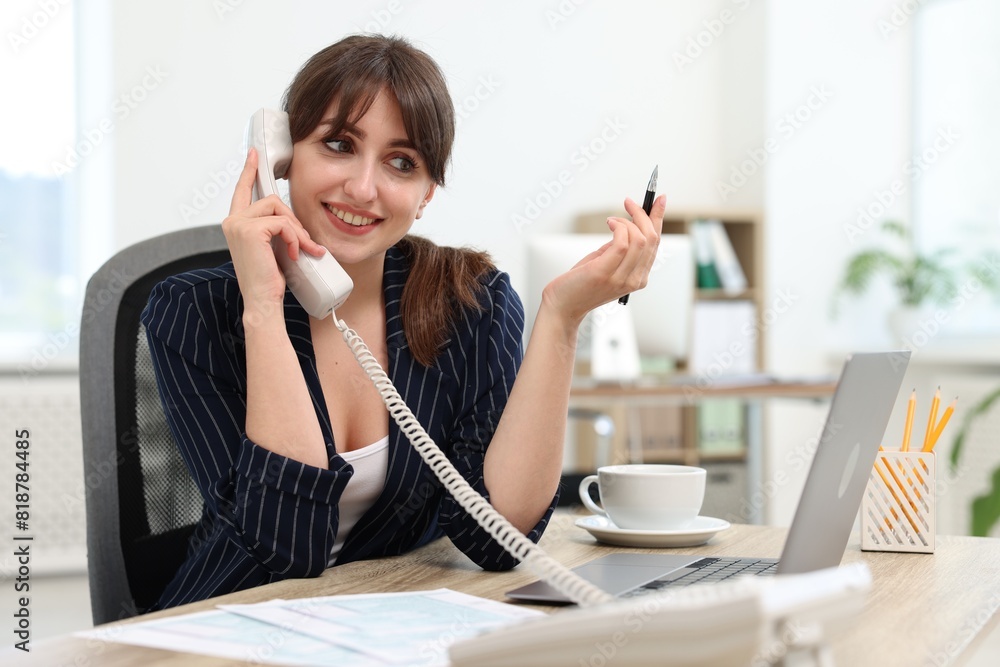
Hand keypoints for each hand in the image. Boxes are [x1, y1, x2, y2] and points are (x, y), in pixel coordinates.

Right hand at [221, 148, 326, 317]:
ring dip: (297, 230)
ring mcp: (239, 224)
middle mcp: (233, 221)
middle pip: (272, 199)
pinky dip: (294, 238)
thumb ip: (275, 229)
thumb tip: (292, 220)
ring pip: (279, 209)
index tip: (253, 154)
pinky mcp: (251, 230)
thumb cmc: (269, 279)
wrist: (263, 300)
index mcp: (236, 224)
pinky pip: (283, 223)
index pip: (242, 191)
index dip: (248, 171)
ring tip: (301, 250)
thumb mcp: (273, 247)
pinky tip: (293, 255)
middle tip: (303, 242)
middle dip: (293, 220)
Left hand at [541, 194, 666, 326]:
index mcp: (639, 278)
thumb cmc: (582, 283)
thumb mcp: (607, 261)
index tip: (659, 199)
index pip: (655, 244)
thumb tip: (629, 224)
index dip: (659, 218)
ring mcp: (621, 278)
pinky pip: (622, 242)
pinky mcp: (604, 273)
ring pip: (639, 239)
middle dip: (643, 215)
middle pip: (651, 239)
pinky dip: (618, 227)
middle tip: (629, 203)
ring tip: (612, 220)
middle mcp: (635, 280)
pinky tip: (610, 223)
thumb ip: (621, 248)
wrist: (563, 305)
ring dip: (626, 221)